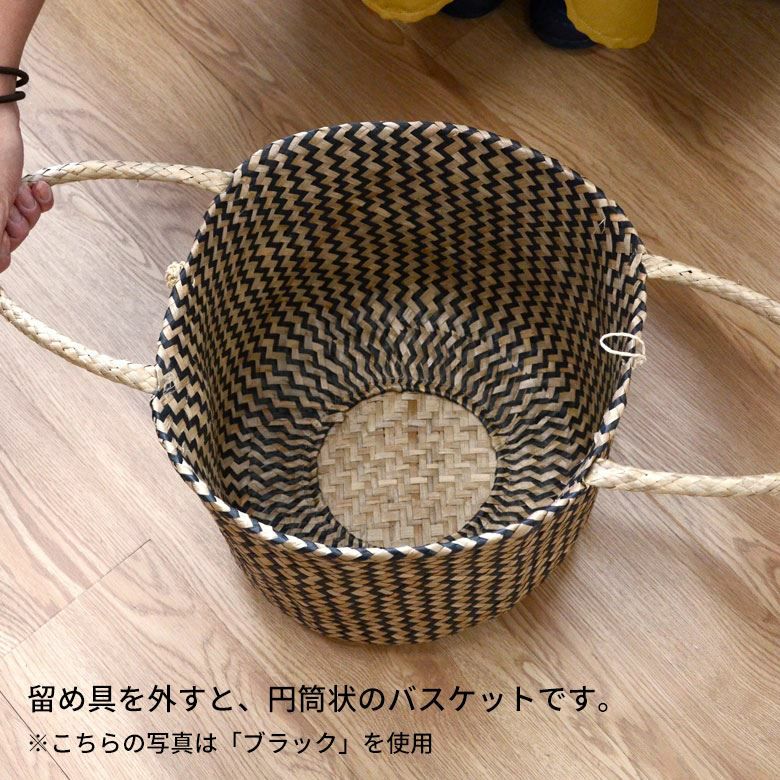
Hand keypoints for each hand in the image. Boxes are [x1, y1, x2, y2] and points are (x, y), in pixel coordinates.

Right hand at [0, 104, 52, 271]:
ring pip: (18, 225)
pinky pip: (31, 207)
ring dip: (26, 211)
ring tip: (20, 192)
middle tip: (13, 209)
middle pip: (3, 241)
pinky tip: (36, 188)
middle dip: (15, 227)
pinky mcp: (9, 187)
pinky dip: (38, 200)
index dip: (0, 249)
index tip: (5, 236)